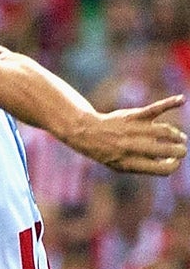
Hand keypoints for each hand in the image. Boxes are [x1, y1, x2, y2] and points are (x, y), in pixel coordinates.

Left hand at [71, 96, 186, 176]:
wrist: (88, 134)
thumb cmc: (109, 151)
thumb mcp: (122, 165)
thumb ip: (145, 164)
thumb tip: (170, 162)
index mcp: (130, 163)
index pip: (163, 169)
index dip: (173, 165)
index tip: (173, 161)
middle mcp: (133, 147)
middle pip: (167, 150)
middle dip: (180, 151)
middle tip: (181, 150)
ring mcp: (134, 130)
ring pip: (166, 131)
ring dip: (177, 135)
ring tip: (179, 138)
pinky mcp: (134, 116)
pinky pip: (155, 108)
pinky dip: (170, 102)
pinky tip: (181, 100)